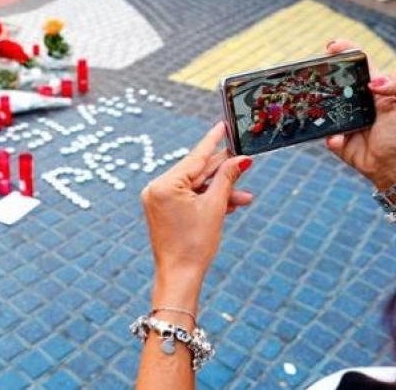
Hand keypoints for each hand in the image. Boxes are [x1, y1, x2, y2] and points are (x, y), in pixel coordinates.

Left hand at [141, 123, 252, 311]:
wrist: (180, 276)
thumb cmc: (195, 244)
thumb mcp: (215, 207)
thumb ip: (226, 179)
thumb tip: (240, 159)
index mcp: (164, 184)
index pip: (195, 157)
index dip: (213, 141)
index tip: (223, 125)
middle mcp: (156, 187)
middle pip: (195, 172)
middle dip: (223, 172)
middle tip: (244, 162)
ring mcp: (157, 199)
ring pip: (194, 186)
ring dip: (219, 190)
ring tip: (244, 196)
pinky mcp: (161, 209)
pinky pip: (187, 197)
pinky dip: (206, 199)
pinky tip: (229, 203)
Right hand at [325, 39, 395, 190]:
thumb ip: (394, 85)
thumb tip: (373, 82)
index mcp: (375, 89)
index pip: (359, 65)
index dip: (346, 52)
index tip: (332, 46)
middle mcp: (358, 102)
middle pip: (335, 84)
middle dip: (322, 78)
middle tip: (313, 74)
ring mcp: (346, 121)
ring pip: (325, 109)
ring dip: (321, 110)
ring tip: (321, 109)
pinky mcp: (338, 142)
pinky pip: (327, 136)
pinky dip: (332, 138)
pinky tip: (340, 139)